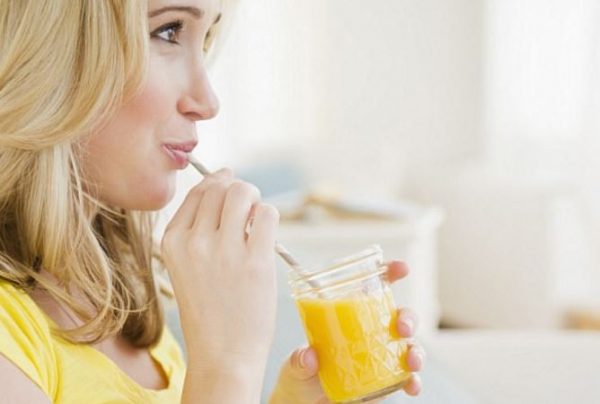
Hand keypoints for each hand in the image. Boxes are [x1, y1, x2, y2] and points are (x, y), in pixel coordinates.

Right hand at [161, 168, 279, 371]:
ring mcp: (224, 250)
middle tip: (249, 211)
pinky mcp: (255, 261)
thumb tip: (228, 179)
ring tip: (257, 223)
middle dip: (240, 191)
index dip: (219, 183)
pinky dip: (270, 219)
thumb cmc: (210, 310)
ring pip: (244, 193)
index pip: (199, 191)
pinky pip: (268, 214)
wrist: (222, 354)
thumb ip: (199, 228)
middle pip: (222, 187)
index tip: (231, 186)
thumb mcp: (187, 266)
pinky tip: (266, 238)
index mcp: (172, 241)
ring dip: (256, 201)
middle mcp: (194, 241)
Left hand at [269, 261, 423, 403]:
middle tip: (401, 326)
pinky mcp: (387, 379)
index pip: (372, 287)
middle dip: (408, 317)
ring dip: (416, 349)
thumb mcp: (295, 365)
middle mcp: (370, 331)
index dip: (389, 273)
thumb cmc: (301, 374)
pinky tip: (412, 385)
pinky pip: (408, 377)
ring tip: (411, 360)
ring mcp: (381, 355)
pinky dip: (414, 380)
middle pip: (399, 315)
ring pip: (410, 345)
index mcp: (349, 315)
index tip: (400, 268)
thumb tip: (310, 356)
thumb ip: (300, 360)